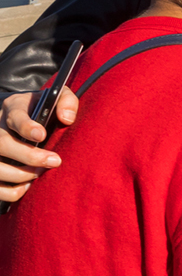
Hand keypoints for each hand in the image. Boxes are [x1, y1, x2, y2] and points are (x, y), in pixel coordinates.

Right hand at [0, 87, 77, 202]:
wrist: (17, 115)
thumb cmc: (41, 108)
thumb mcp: (55, 97)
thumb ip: (66, 102)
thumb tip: (68, 119)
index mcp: (13, 107)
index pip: (16, 117)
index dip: (27, 127)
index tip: (42, 136)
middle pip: (3, 144)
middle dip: (29, 156)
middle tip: (55, 161)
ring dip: (19, 175)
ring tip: (40, 173)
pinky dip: (10, 191)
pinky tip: (26, 186)